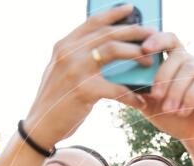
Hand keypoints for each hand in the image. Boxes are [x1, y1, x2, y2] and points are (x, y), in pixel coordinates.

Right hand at [23, 4, 155, 147]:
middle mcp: (68, 52)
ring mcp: (76, 70)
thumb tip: (106, 49)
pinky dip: (132, 96)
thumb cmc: (57, 100)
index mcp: (64, 45)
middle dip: (134, 31)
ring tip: (150, 61)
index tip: (131, 8)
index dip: (114, 14)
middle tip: (153, 35)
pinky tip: (141, 102)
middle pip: (108, 33)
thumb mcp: (62, 71)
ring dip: (136, 53)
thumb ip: (78, 57)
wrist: (41, 126)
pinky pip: (116, 88)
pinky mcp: (84, 90)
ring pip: (114, 50)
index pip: (93, 22)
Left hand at [131, 33, 193, 145]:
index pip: (170, 40)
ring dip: (177, 91)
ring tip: (171, 110)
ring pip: (191, 70)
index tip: (144, 49)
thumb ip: (139, 92)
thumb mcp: (151, 106)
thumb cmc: (174, 120)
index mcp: (178, 62)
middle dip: (164, 77)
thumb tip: (121, 81)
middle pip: (179, 56)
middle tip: (156, 97)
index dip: (158, 39)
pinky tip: (184, 112)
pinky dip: (191, 97)